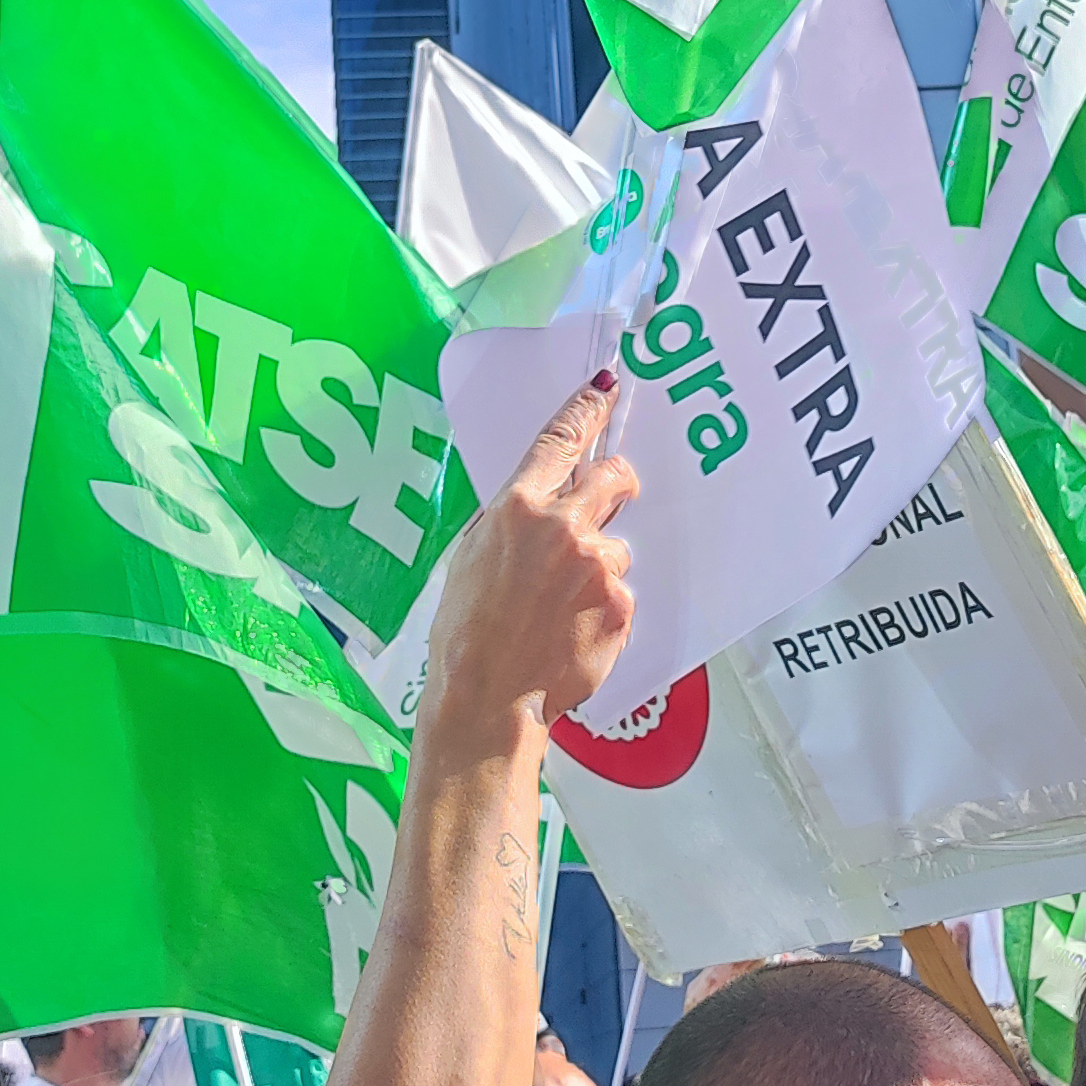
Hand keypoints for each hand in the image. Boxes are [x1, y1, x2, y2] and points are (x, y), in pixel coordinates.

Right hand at [424, 374, 638, 744]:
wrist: (486, 698)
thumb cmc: (466, 634)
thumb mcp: (471, 558)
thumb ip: (512, 522)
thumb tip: (539, 504)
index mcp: (516, 508)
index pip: (560, 441)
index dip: (587, 410)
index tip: (607, 387)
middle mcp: (562, 526)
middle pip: (613, 476)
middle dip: (618, 482)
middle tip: (614, 497)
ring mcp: (596, 564)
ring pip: (616, 547)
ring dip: (599, 568)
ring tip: (562, 608)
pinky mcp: (619, 602)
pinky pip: (619, 591)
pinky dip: (603, 608)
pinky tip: (573, 633)